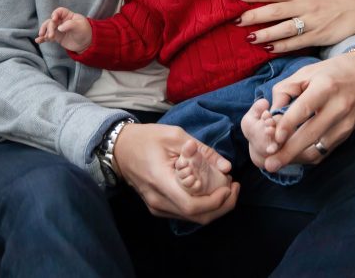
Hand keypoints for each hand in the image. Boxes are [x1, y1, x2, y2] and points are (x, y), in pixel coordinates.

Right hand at [36, 7, 91, 51]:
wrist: (86, 44)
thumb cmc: (85, 32)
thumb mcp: (80, 27)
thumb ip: (70, 25)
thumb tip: (59, 28)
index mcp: (68, 15)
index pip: (59, 11)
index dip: (55, 14)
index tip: (54, 19)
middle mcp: (62, 21)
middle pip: (51, 21)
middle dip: (49, 28)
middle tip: (51, 36)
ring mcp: (58, 29)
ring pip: (47, 28)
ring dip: (45, 32)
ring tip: (44, 38)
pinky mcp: (56, 37)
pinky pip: (47, 36)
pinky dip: (42, 38)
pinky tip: (38, 40)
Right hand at [112, 123, 239, 224]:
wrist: (119, 148)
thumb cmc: (146, 138)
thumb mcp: (176, 136)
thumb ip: (202, 151)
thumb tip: (226, 166)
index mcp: (161, 181)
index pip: (192, 205)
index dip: (215, 202)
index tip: (229, 186)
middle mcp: (158, 200)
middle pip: (196, 216)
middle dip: (222, 206)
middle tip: (235, 188)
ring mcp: (156, 207)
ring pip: (192, 218)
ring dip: (213, 207)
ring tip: (226, 187)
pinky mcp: (157, 207)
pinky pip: (184, 213)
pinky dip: (202, 206)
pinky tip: (210, 191)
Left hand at [238, 0, 354, 53]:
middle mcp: (305, 6)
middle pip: (274, 10)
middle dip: (254, 15)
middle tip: (237, 20)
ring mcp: (311, 22)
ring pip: (283, 28)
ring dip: (265, 33)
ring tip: (249, 37)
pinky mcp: (317, 37)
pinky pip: (295, 43)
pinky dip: (281, 47)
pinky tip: (269, 49)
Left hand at [249, 52, 354, 172]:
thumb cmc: (331, 73)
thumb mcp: (306, 72)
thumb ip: (285, 90)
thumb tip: (271, 114)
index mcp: (326, 86)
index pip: (305, 108)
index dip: (289, 124)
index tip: (274, 138)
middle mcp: (339, 106)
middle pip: (311, 133)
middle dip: (289, 151)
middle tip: (269, 164)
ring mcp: (345, 123)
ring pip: (318, 148)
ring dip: (295, 157)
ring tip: (276, 162)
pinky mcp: (347, 134)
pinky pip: (324, 151)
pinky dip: (306, 156)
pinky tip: (292, 157)